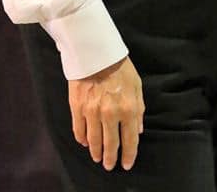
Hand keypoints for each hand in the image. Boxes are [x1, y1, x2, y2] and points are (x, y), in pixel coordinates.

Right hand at [68, 56, 144, 170]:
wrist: (96, 52)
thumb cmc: (120, 67)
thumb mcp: (137, 85)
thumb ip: (139, 108)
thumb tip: (139, 129)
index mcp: (128, 108)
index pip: (130, 139)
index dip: (129, 154)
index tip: (127, 164)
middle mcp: (110, 114)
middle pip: (110, 144)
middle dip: (111, 158)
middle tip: (110, 165)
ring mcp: (92, 112)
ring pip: (94, 141)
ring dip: (96, 152)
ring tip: (98, 158)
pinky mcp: (77, 108)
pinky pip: (79, 130)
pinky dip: (82, 139)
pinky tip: (85, 143)